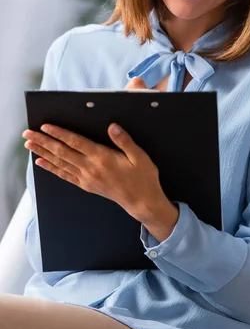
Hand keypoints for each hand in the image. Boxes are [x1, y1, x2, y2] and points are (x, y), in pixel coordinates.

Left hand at [22, 77, 177, 237]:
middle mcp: (90, 168)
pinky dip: (51, 168)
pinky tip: (42, 162)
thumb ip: (124, 140)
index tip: (45, 126)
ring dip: (43, 152)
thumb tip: (112, 126)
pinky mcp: (86, 185)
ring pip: (60, 163)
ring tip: (29, 145)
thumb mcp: (139, 156)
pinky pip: (64, 175)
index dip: (59, 133)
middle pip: (62, 152)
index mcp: (103, 158)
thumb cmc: (143, 177)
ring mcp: (86, 178)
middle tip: (27, 133)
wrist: (142, 202)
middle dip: (43, 141)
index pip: (76, 142)